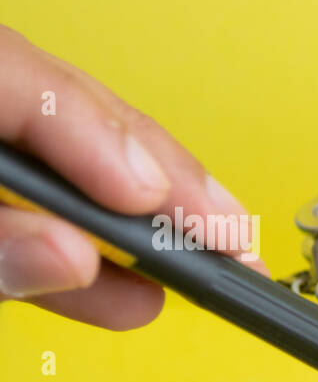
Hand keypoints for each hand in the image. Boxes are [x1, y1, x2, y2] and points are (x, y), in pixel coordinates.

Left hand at [0, 25, 267, 328]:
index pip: (24, 83)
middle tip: (231, 238)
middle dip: (165, 180)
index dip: (102, 139)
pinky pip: (45, 209)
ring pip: (77, 158)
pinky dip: (92, 259)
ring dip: (151, 226)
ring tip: (218, 265)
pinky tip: (136, 298)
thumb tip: (71, 258)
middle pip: (73, 111)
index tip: (156, 199)